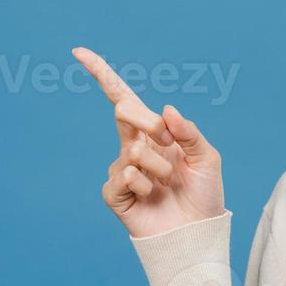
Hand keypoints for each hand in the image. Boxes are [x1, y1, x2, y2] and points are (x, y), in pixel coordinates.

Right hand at [73, 45, 225, 238]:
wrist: (197, 234)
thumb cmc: (204, 195)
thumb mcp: (207, 157)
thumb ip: (188, 131)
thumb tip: (164, 109)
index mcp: (154, 134)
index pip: (123, 99)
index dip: (101, 75)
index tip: (78, 52)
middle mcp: (133, 147)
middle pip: (125, 112)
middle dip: (151, 124)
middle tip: (171, 146)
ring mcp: (122, 170)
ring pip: (134, 150)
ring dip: (160, 167)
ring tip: (169, 185)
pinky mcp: (114, 194)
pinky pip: (125, 176)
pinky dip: (144, 184)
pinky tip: (151, 197)